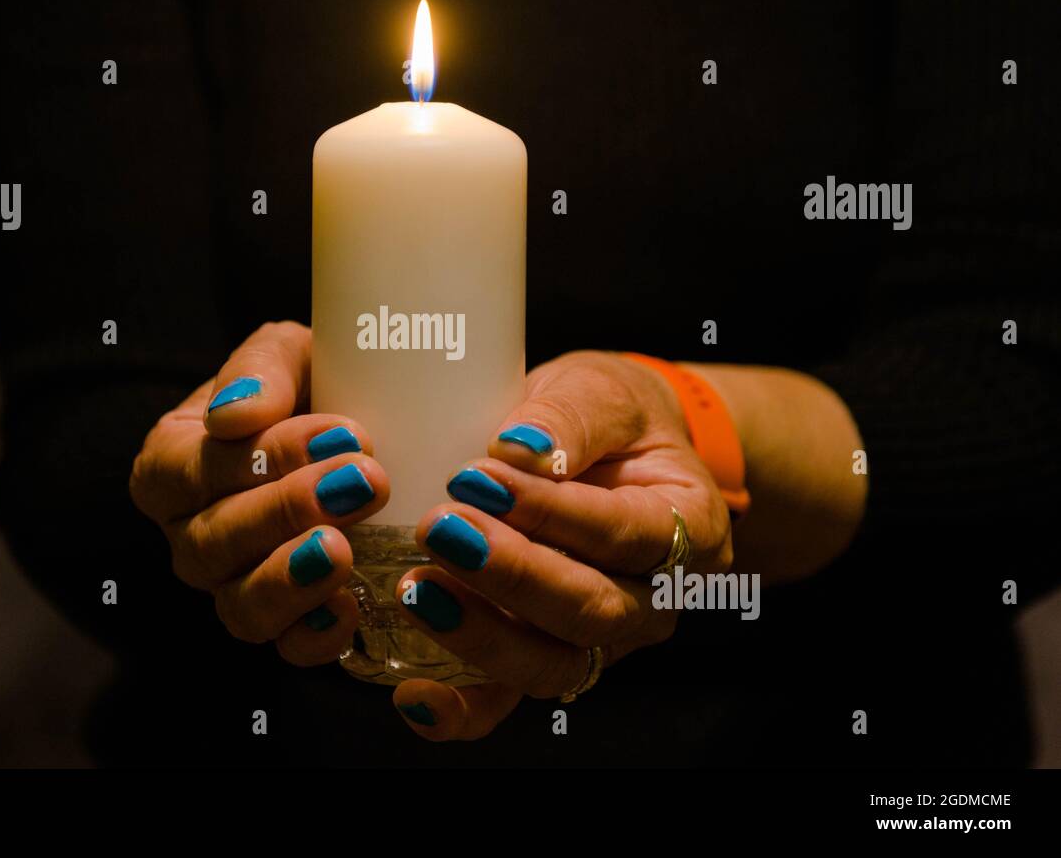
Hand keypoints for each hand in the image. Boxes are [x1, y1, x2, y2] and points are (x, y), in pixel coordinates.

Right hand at [129, 321, 389, 665]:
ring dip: (292, 579)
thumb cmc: (310, 384)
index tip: (342, 432)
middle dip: (287, 512)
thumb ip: (260, 369)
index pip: (188, 470)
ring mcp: (234, 586)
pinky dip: (316, 635)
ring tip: (345, 549)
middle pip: (210, 542)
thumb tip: (237, 415)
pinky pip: (288, 647)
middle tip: (364, 482)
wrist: (360, 429)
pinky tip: (352, 607)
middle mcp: (191, 532)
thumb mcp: (286, 354)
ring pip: (240, 605)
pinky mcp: (287, 623)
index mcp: (172, 461)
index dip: (259, 457)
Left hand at [391, 350, 733, 739]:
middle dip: (511, 575)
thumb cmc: (612, 417)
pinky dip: (464, 710)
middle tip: (440, 529)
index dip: (550, 512)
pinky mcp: (547, 658)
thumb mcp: (603, 390)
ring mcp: (603, 640)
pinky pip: (510, 700)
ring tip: (416, 589)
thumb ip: (567, 416)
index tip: (478, 476)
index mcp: (687, 527)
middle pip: (591, 610)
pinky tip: (414, 696)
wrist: (616, 449)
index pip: (622, 532)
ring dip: (481, 634)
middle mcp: (655, 598)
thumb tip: (518, 445)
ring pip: (553, 664)